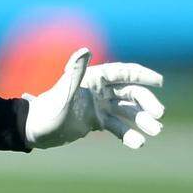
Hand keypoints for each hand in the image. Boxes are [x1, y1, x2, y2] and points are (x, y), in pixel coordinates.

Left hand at [24, 48, 163, 148]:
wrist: (33, 131)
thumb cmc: (47, 111)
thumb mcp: (64, 94)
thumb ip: (75, 73)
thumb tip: (85, 50)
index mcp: (93, 78)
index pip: (123, 72)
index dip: (143, 75)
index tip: (159, 82)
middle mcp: (98, 90)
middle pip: (131, 92)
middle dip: (146, 102)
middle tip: (158, 115)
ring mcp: (98, 106)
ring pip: (127, 111)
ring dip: (142, 120)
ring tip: (155, 131)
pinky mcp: (96, 121)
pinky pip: (118, 127)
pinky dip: (129, 134)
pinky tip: (138, 143)